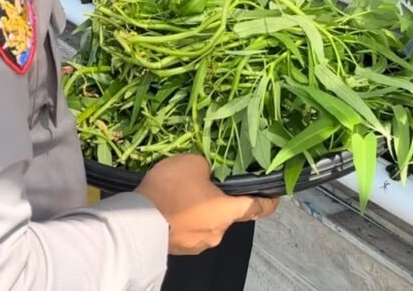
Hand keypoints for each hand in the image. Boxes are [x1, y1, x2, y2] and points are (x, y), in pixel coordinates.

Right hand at [135, 154, 278, 254]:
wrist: (137, 222)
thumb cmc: (171, 189)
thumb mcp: (194, 163)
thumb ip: (209, 167)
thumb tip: (208, 174)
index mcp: (229, 211)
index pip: (258, 208)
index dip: (269, 201)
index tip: (276, 195)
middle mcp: (219, 232)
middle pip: (228, 213)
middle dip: (221, 199)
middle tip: (209, 181)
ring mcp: (199, 244)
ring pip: (208, 222)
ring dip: (202, 209)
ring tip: (184, 193)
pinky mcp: (181, 249)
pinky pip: (191, 230)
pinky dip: (187, 219)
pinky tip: (173, 206)